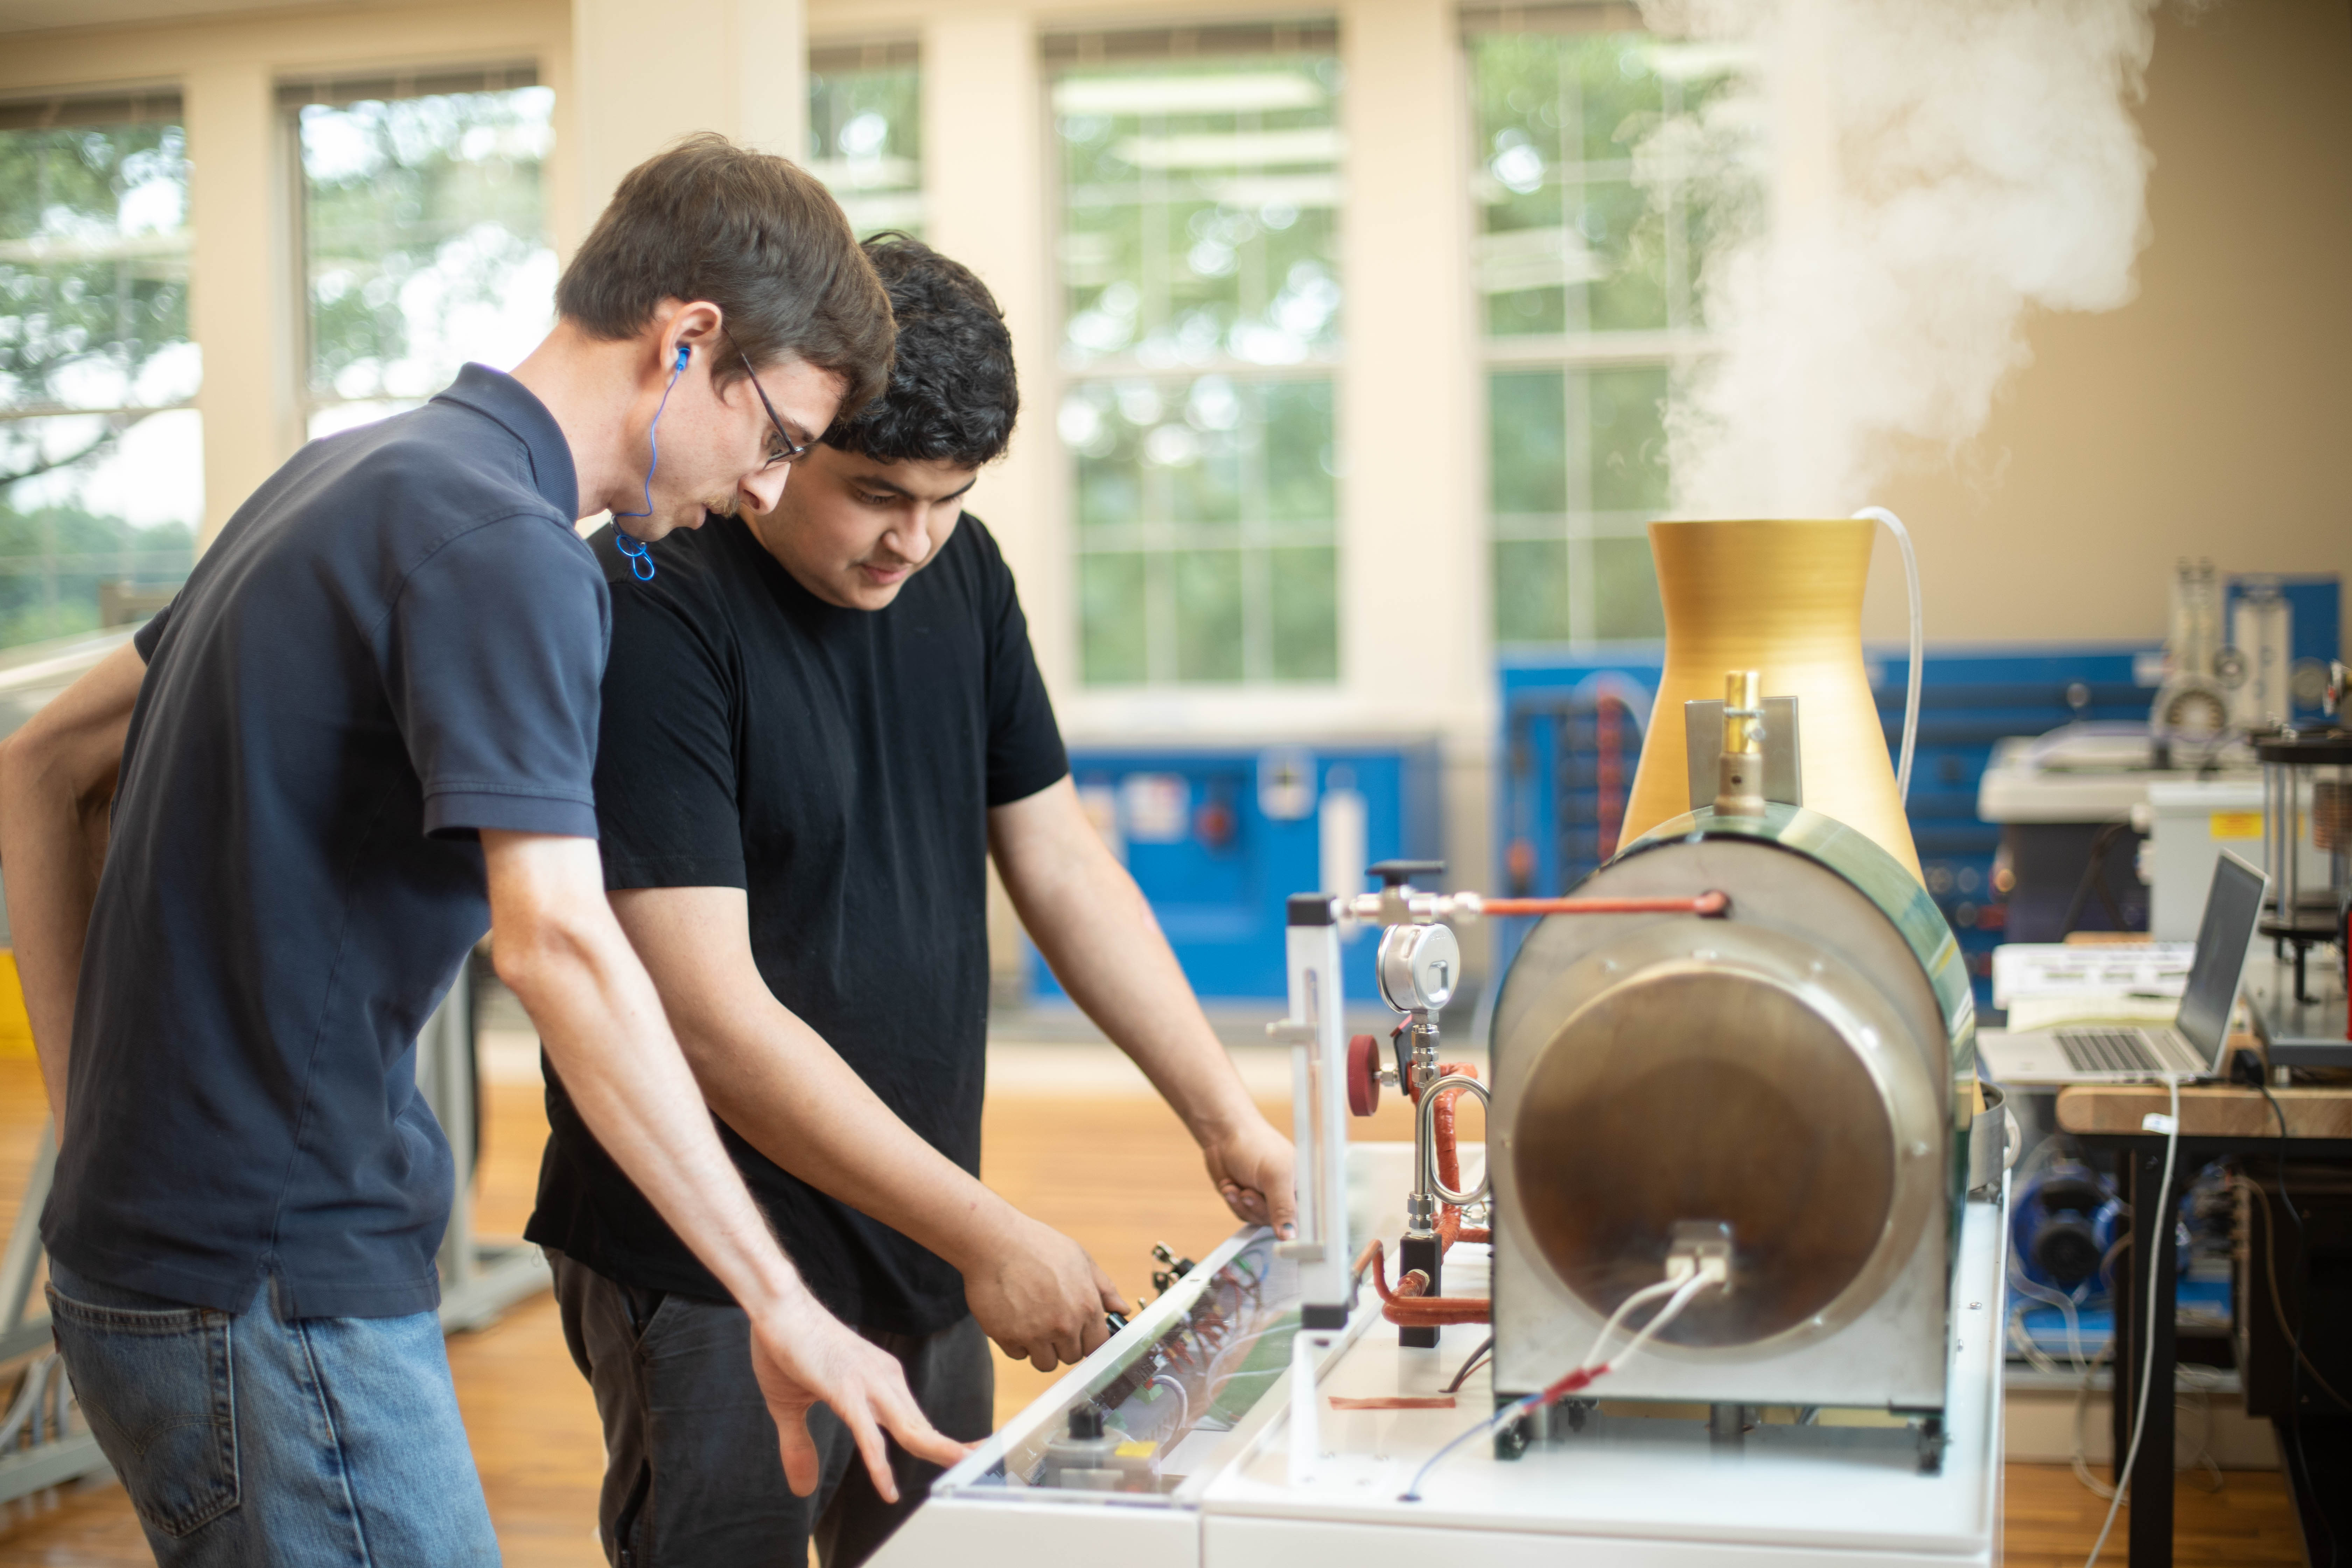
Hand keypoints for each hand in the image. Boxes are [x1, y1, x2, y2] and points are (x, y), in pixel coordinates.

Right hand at [748, 1298, 973, 1500]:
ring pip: (910, 1429)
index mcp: (879, 1381)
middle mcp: (883, 1380)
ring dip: (938, 1452)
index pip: (917, 1422)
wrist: (775, 1306)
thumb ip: (800, 1447)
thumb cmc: (787, 1347)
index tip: (967, 1458)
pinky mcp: (844, 1389)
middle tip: (985, 1467)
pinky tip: (886, 1487)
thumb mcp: (792, 1408)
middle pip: (924, 1428)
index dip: (942, 1444)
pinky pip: (868, 1433)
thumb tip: (803, 1489)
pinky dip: (879, 1464)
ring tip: (962, 1474)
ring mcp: (867, 1383)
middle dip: (955, 1450)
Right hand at [962, 1215, 1124, 1373]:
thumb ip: (1104, 1288)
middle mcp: (1063, 1325)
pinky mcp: (1008, 1338)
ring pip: (1045, 1363)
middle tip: (1052, 1321)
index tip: (1080, 1333)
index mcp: (1086, 1307)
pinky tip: (1014, 1318)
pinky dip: (1017, 1342)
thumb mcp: (1080, 1259)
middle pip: (1071, 1357)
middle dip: (1064, 1344)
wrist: (995, 1241)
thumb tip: (1122, 1310)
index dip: (1088, 1340)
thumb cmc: (1039, 1246)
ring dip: (1041, 1349)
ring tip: (1033, 1322)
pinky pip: (1018, 1355)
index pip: (1097, 1346)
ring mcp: (1034, 1334)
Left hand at [1202, 1114, 1296, 1238]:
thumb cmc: (1255, 1145)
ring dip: (1244, 1205)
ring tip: (1238, 1186)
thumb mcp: (1274, 1176)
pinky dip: (1235, 1202)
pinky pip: (1245, 1215)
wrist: (1223, 1136)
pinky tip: (1231, 1186)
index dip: (1297, 1228)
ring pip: (1259, 1221)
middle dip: (1259, 1209)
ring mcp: (1270, 1198)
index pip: (1311, 1218)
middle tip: (1249, 1192)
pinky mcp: (1251, 1200)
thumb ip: (1284, 1207)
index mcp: (1305, 1185)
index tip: (1285, 1236)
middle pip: (1281, 1223)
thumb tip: (1290, 1237)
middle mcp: (1290, 1194)